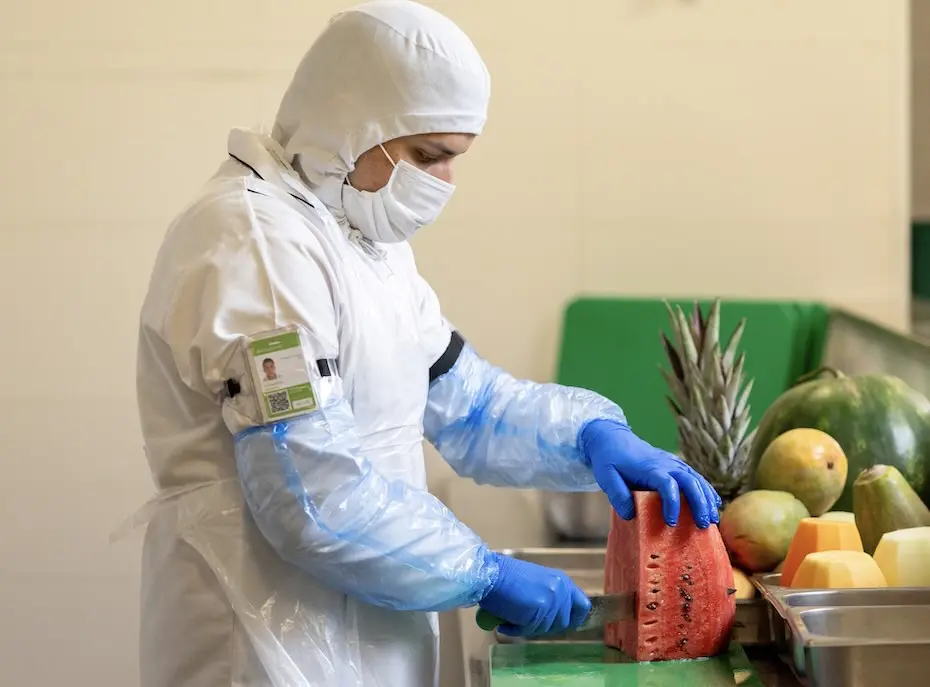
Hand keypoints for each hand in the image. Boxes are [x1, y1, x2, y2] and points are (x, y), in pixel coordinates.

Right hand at [478, 553, 590, 636]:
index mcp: (561, 580)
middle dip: (544, 626)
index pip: (582, 606)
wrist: (489, 573)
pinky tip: (505, 621)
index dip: (574, 619)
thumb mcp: (537, 583)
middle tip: (526, 621)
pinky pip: (530, 630)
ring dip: (528, 628)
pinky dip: (516, 630)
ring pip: (546, 629)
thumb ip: (550, 597)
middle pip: (563, 622)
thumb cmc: (505, 577)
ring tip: (511, 618)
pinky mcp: (540, 609)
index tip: (562, 625)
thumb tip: (553, 618)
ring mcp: (552, 599)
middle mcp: (561, 589)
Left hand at [580, 419, 720, 527]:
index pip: (667, 484)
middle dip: (699, 503)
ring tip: (713, 520)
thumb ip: (617, 495)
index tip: (671, 522)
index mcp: (650, 468)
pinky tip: (714, 503)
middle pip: (690, 481)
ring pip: (696, 479)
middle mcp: (666, 464)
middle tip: (704, 525)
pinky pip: (695, 477)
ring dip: (706, 498)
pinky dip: (706, 489)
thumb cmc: (609, 459)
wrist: (612, 437)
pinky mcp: (675, 465)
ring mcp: (672, 463)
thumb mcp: (606, 477)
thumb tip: (631, 515)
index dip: (672, 503)